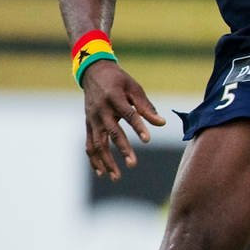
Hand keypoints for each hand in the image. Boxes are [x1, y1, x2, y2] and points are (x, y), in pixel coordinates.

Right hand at [81, 61, 166, 178]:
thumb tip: (161, 123)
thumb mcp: (134, 88)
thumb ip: (146, 106)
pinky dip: (94, 159)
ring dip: (105, 161)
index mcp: (114, 98)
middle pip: (111, 133)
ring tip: (116, 177)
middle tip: (133, 164)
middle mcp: (101, 111)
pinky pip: (89, 144)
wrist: (93, 73)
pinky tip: (101, 172)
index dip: (138, 127)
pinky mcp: (88, 125)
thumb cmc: (119, 80)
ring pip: (97, 143)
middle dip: (122, 149)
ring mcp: (92, 119)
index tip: (147, 140)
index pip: (128, 115)